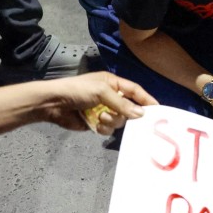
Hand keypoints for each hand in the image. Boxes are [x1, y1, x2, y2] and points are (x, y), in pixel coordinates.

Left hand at [38, 72, 155, 134]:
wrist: (54, 103)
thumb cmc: (77, 90)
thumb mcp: (101, 92)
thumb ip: (122, 103)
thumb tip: (141, 114)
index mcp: (113, 84)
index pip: (135, 91)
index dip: (146, 100)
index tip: (158, 110)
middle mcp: (110, 97)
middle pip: (129, 109)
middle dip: (125, 114)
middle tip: (122, 117)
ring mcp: (103, 110)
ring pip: (119, 121)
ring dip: (111, 121)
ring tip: (99, 117)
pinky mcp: (95, 123)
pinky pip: (108, 129)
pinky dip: (102, 128)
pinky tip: (94, 124)